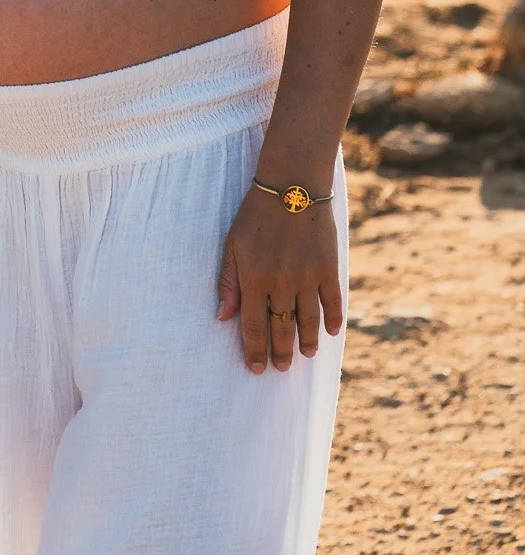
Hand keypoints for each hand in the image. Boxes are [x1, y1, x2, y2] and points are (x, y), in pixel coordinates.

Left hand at [216, 186, 343, 373]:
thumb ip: (228, 282)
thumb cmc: (255, 215)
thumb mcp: (232, 245)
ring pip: (308, 322)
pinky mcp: (329, 269)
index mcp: (254, 279)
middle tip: (280, 368)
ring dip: (306, 342)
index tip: (255, 368)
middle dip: (280, 353)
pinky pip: (333, 303)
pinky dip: (333, 320)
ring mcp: (308, 278)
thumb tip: (222, 316)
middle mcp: (282, 284)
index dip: (254, 351)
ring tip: (304, 355)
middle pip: (282, 329)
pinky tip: (330, 332)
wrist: (292, 186)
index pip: (253, 326)